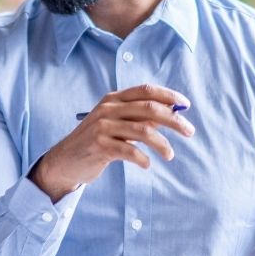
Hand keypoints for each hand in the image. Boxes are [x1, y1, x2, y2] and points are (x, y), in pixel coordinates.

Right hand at [29, 84, 192, 200]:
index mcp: (114, 99)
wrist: (65, 161)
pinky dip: (143, 159)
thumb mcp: (117, 125)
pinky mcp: (99, 146)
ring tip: (170, 155)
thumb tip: (171, 115)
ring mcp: (102, 127)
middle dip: (174, 120)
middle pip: (149, 109)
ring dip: (162, 144)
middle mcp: (108, 109)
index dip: (169, 96)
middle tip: (189, 131)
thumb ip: (139, 119)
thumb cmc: (96, 142)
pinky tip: (147, 165)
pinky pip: (130, 151)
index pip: (146, 91)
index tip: (186, 105)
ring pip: (143, 131)